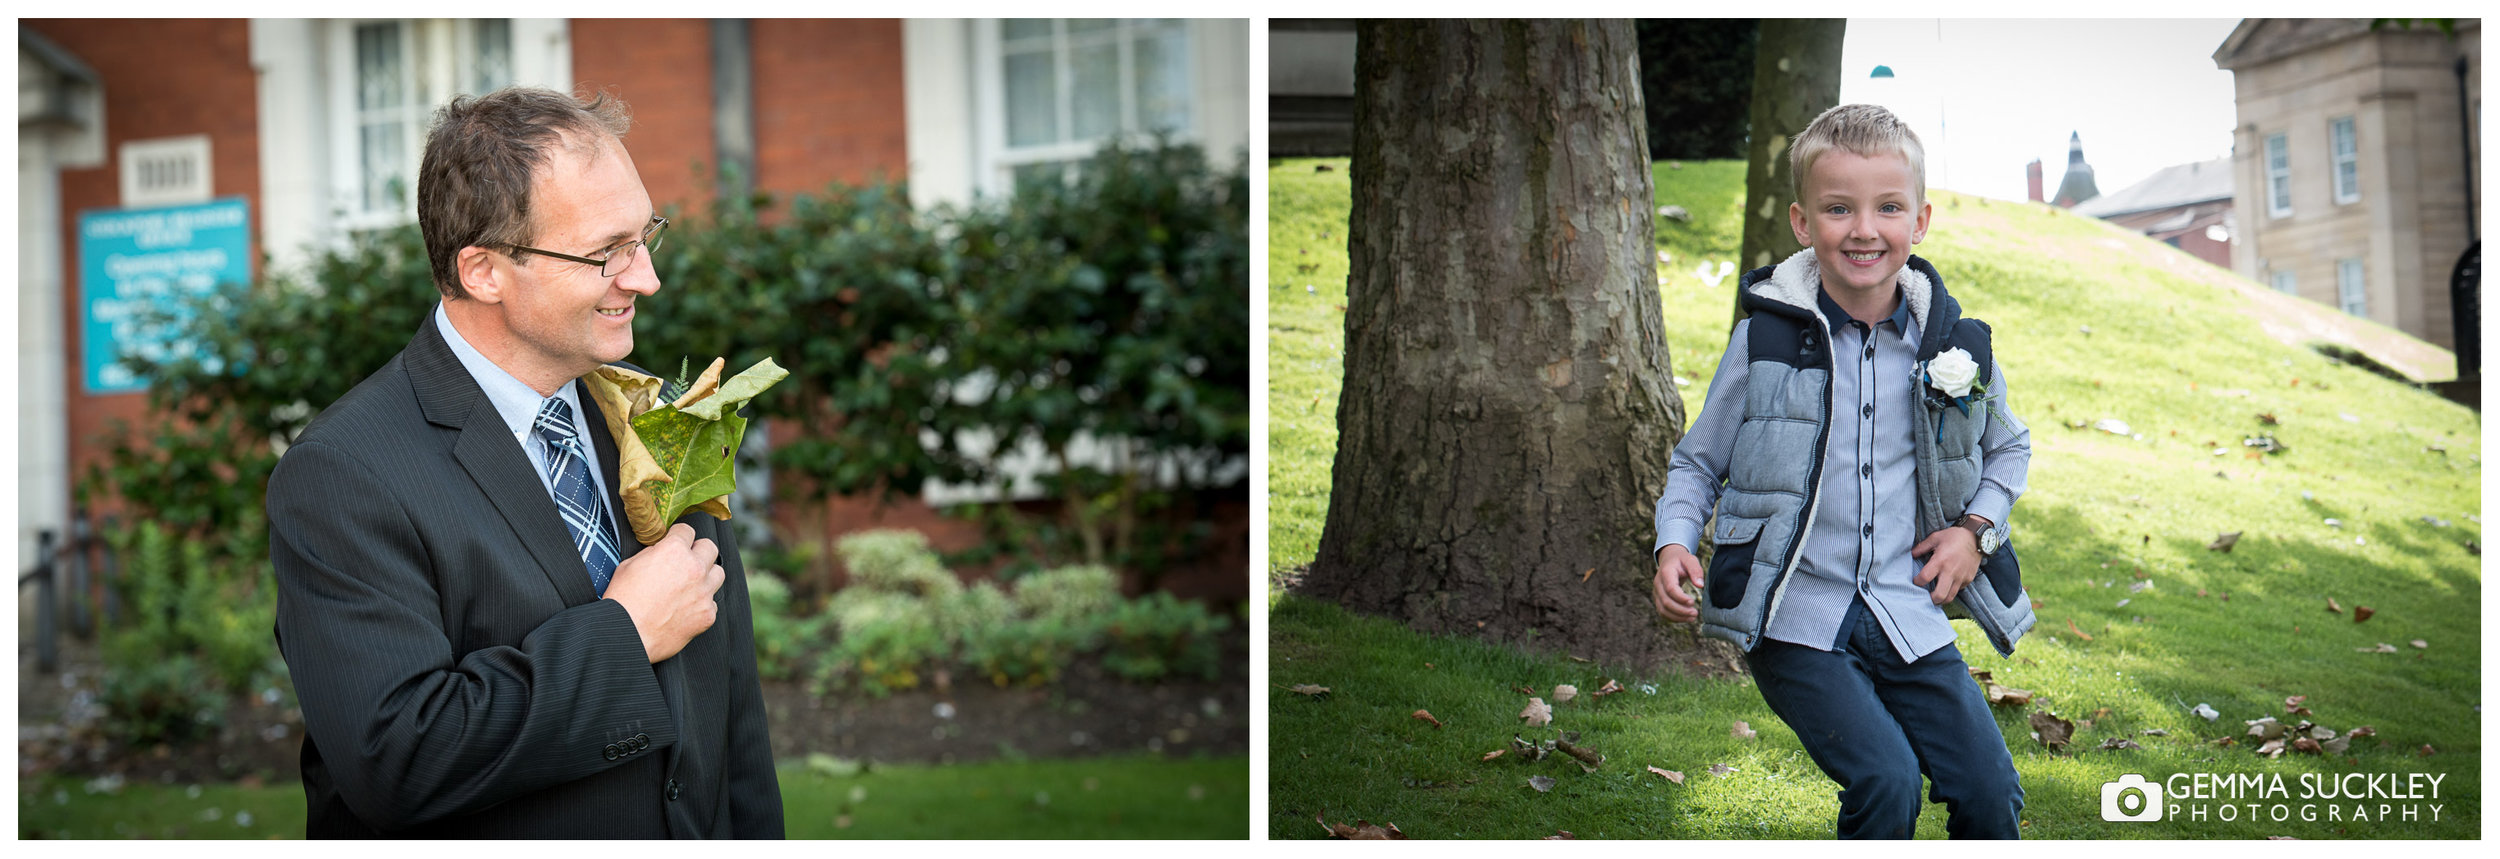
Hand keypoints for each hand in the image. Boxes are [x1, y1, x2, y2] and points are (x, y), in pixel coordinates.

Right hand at [605, 523, 723, 662]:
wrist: (626, 635)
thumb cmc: (623, 601)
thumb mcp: (629, 565)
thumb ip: (652, 553)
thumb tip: (661, 551)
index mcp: (674, 551)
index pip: (687, 531)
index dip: (678, 536)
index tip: (676, 542)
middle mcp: (694, 568)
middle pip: (710, 547)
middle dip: (697, 551)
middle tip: (686, 561)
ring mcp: (704, 592)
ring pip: (718, 573)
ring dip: (706, 575)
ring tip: (690, 584)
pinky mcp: (707, 614)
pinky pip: (712, 602)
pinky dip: (701, 603)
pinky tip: (686, 608)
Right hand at [1652, 545, 1704, 622]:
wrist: (1670, 560)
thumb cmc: (1682, 560)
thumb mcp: (1690, 560)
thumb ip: (1696, 570)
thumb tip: (1700, 585)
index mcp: (1665, 573)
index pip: (1670, 589)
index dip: (1681, 598)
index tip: (1693, 602)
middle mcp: (1658, 583)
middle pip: (1666, 601)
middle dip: (1681, 610)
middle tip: (1695, 613)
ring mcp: (1656, 592)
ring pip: (1663, 609)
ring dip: (1677, 616)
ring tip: (1692, 618)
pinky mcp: (1658, 599)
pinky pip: (1662, 612)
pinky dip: (1673, 618)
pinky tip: (1685, 618)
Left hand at [1911, 526, 1980, 605]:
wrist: (1977, 538)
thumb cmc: (1955, 536)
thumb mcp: (1936, 537)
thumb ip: (1922, 547)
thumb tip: (1912, 554)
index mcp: (1940, 561)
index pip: (1925, 578)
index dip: (1917, 582)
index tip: (1916, 581)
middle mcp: (1951, 572)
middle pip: (1939, 595)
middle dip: (1930, 599)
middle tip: (1925, 595)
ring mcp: (1961, 577)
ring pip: (1950, 597)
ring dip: (1941, 599)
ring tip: (1935, 595)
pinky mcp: (1968, 579)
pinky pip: (1958, 590)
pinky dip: (1951, 591)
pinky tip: (1946, 586)